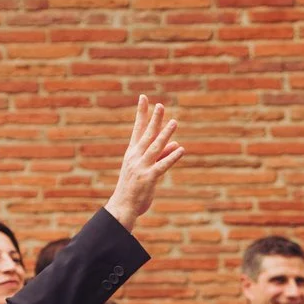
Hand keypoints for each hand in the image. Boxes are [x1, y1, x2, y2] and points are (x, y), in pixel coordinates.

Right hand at [102, 96, 185, 229]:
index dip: (141, 113)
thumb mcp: (146, 168)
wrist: (123, 206)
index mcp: (132, 152)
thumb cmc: (134, 188)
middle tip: (160, 105)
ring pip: (155, 147)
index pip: (137, 128)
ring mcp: (141, 167)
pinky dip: (172, 157)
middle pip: (146, 134)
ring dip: (165, 134)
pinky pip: (162, 165)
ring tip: (175, 122)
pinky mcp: (148, 178)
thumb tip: (174, 143)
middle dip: (154, 119)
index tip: (144, 98)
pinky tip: (181, 149)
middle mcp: (135, 156)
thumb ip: (160, 155)